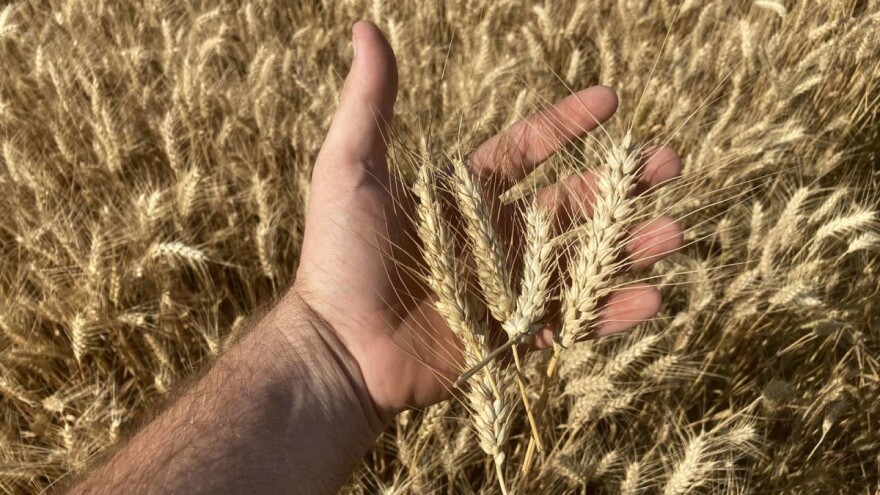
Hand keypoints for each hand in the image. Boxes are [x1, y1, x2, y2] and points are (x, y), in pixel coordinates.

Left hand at [292, 22, 682, 421]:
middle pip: (570, 204)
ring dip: (629, 247)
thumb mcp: (349, 170)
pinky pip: (570, 322)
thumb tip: (366, 27)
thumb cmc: (339, 257)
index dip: (566, 124)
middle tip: (670, 162)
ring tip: (673, 232)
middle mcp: (492, 239)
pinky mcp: (510, 336)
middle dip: (620, 184)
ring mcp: (505, 289)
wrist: (337, 349)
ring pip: (581, 262)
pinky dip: (610, 313)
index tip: (612, 100)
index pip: (525, 150)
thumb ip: (369, 105)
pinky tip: (651, 298)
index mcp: (462, 197)